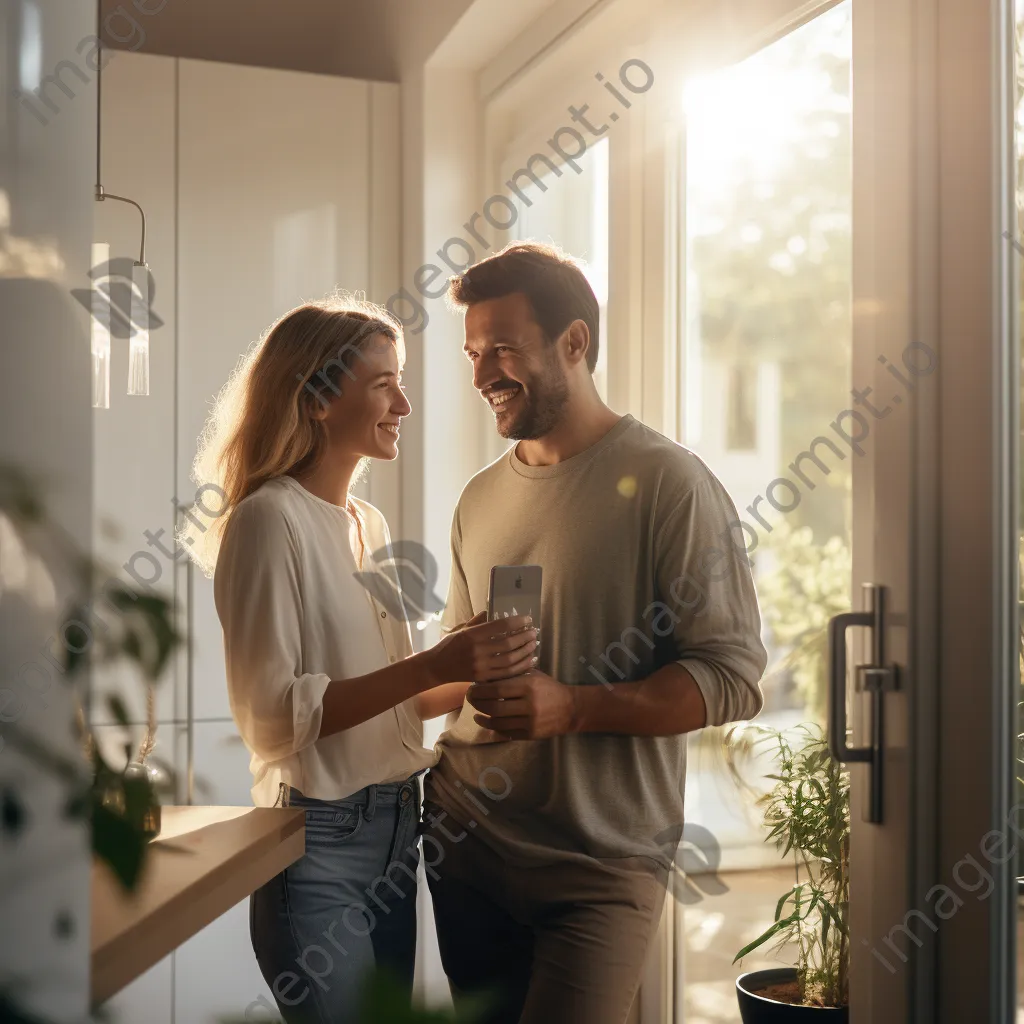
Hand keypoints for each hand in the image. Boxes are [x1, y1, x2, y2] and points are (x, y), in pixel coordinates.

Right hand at [423, 613, 537, 685]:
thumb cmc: (449, 645)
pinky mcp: (483, 678)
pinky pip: (506, 674)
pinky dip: (521, 667)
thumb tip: (493, 610)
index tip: (528, 619)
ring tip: (534, 644)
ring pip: (510, 660)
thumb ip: (478, 621)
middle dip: (524, 637)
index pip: (499, 626)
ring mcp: (480, 666)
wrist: (436, 667)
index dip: (517, 622)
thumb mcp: (461, 629)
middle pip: (508, 643)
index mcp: (472, 635)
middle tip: (534, 632)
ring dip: (525, 651)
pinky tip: (529, 661)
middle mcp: (477, 650)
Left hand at [466, 670, 577, 738]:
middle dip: (478, 704)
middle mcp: (528, 704)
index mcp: (528, 686)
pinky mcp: (531, 734)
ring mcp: (530, 721)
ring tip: (476, 714)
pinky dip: (495, 729)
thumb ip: (512, 675)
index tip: (471, 689)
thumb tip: (486, 677)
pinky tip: (489, 723)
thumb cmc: (549, 687)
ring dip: (483, 719)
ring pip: (498, 723)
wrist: (571, 708)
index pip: (497, 689)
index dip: (480, 690)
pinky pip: (507, 733)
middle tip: (470, 700)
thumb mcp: (533, 675)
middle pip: (494, 707)